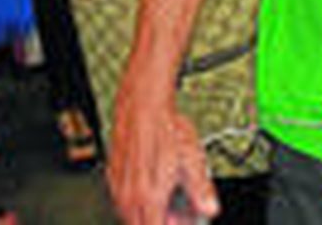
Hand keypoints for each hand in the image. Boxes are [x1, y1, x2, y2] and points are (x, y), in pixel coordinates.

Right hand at [108, 88, 217, 224]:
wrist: (143, 107)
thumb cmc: (166, 130)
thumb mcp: (193, 160)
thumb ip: (202, 190)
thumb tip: (209, 209)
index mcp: (149, 198)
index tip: (184, 220)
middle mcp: (129, 197)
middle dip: (161, 222)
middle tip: (178, 212)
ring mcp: (118, 188)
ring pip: (130, 217)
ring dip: (148, 214)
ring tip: (168, 197)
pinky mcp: (111, 178)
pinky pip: (122, 202)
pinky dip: (137, 202)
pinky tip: (152, 186)